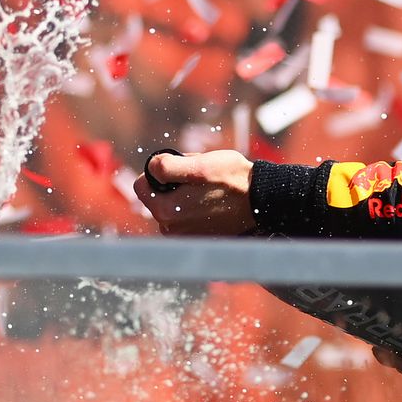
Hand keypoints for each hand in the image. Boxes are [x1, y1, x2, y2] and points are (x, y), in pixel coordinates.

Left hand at [134, 149, 257, 235]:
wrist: (260, 199)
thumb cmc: (231, 179)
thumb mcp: (197, 164)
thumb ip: (166, 167)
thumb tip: (150, 168)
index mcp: (164, 212)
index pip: (141, 185)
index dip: (159, 172)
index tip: (181, 170)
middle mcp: (170, 230)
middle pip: (157, 196)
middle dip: (172, 184)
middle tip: (198, 179)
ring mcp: (184, 236)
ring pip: (172, 204)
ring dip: (184, 195)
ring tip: (208, 191)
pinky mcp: (197, 237)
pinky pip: (185, 216)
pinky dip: (194, 207)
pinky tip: (213, 203)